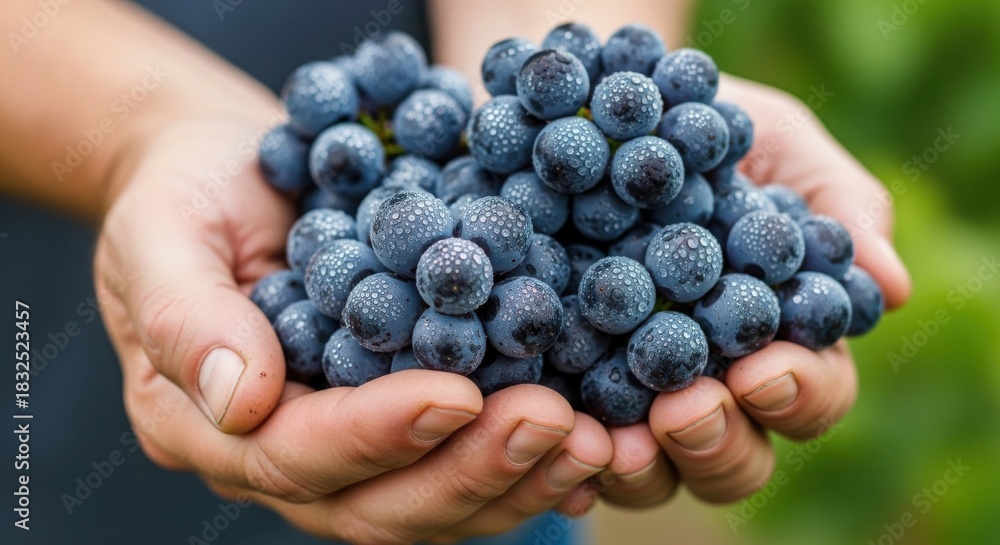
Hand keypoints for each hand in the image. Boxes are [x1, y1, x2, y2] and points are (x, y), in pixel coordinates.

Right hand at [94, 117, 612, 542]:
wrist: (228, 173)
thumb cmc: (184, 194)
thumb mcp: (160, 232)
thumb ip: (184, 316)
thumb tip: (241, 400)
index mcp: (204, 422)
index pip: (295, 454)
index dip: (377, 434)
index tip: (457, 394)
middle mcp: (276, 453)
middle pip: (375, 504)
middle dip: (469, 470)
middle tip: (554, 425)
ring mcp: (341, 449)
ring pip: (427, 502)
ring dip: (512, 480)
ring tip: (590, 443)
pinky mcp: (394, 420)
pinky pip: (456, 463)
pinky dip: (521, 464)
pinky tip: (588, 444)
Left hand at [593, 75, 912, 506]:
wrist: (589, 112)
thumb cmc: (699, 126)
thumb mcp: (774, 142)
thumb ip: (835, 203)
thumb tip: (893, 286)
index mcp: (777, 340)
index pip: (810, 394)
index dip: (798, 393)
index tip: (762, 369)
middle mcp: (711, 386)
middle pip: (736, 458)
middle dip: (718, 442)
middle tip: (685, 407)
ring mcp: (631, 400)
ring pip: (655, 473)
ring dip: (643, 467)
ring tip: (616, 440)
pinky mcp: (560, 392)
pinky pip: (568, 452)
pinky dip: (567, 459)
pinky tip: (558, 441)